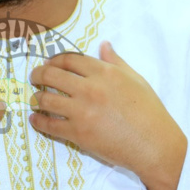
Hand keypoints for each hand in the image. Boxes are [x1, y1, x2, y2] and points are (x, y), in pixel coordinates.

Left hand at [29, 42, 186, 189]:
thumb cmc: (149, 112)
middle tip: (34, 78)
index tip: (48, 64)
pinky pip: (49, 125)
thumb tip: (103, 45)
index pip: (69, 59)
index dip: (54, 60)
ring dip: (36, 98)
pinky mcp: (78, 134)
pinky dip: (38, 122)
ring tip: (35, 100)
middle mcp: (90, 88)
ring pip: (46, 99)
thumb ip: (116, 62)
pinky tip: (35, 119)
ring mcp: (82, 111)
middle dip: (38, 75)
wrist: (154, 144)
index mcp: (104, 72)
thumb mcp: (135, 79)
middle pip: (52, 75)